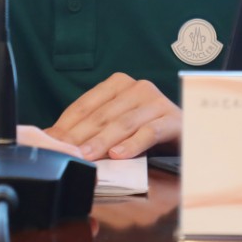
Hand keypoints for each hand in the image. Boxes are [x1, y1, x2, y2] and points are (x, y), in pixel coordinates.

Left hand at [47, 73, 179, 160]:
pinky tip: (119, 155)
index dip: (66, 124)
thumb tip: (52, 136)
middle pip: (102, 115)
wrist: (191, 132)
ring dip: (101, 142)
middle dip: (79, 136)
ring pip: (123, 124)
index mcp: (118, 84)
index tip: (50, 141)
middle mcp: (137, 88)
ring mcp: (156, 102)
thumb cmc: (146, 128)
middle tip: (63, 153)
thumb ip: (90, 128)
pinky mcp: (172, 119)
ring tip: (85, 156)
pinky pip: (149, 132)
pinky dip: (132, 144)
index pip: (86, 105)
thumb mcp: (116, 125)